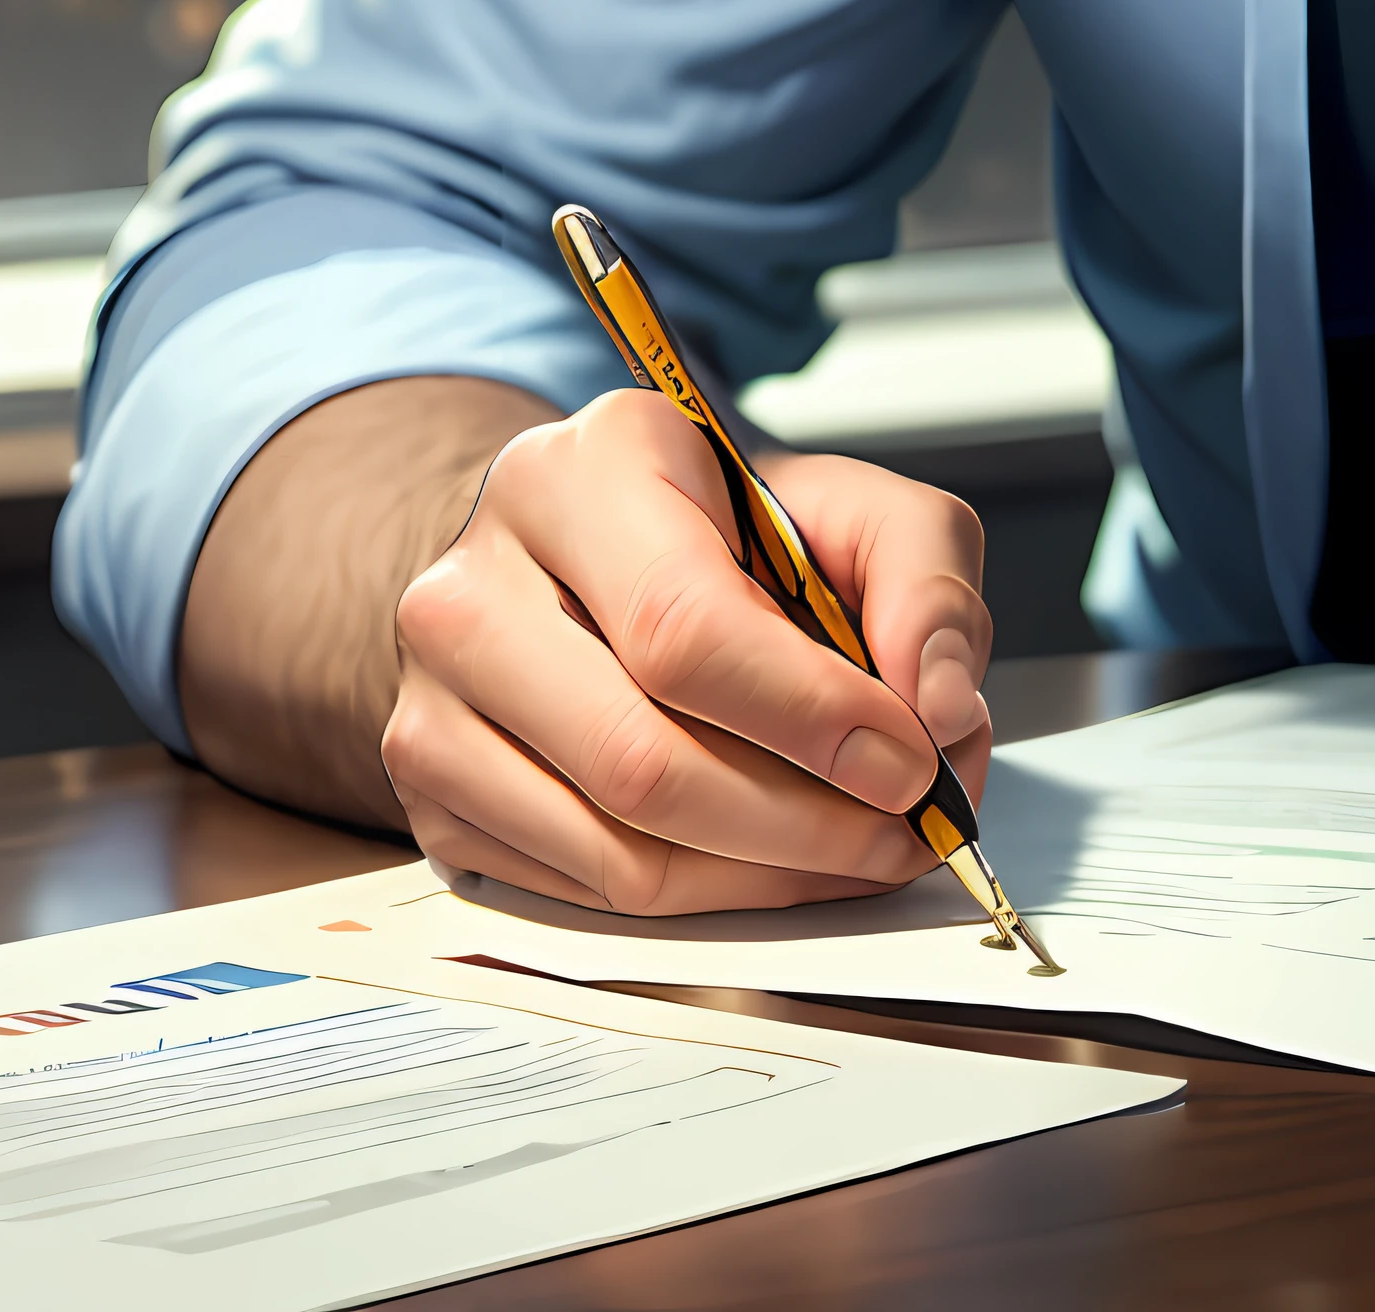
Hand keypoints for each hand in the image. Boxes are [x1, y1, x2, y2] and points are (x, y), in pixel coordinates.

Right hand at [380, 390, 992, 915]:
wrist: (576, 564)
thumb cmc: (714, 538)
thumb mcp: (844, 506)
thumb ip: (924, 575)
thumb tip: (943, 704)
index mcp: (581, 473)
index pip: (683, 626)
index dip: (811, 715)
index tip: (909, 760)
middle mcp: (475, 582)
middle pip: (643, 760)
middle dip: (805, 820)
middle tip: (901, 827)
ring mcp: (434, 698)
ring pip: (617, 852)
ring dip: (766, 876)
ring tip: (851, 843)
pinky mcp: (431, 798)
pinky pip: (583, 897)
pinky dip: (703, 901)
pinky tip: (764, 854)